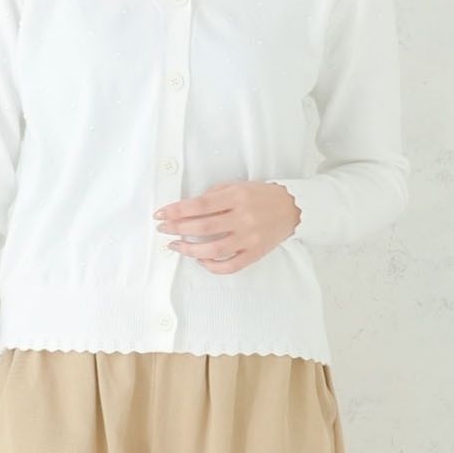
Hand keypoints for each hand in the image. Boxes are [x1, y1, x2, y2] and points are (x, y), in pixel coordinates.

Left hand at [153, 181, 299, 273]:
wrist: (292, 208)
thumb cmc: (261, 196)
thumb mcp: (238, 186)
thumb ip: (214, 195)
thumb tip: (187, 208)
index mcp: (237, 196)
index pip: (200, 204)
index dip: (177, 210)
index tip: (161, 213)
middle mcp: (243, 217)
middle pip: (203, 226)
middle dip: (177, 228)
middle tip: (163, 229)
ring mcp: (249, 238)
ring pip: (213, 249)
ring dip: (189, 250)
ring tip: (176, 246)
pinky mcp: (255, 253)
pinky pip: (230, 265)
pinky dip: (212, 266)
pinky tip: (200, 260)